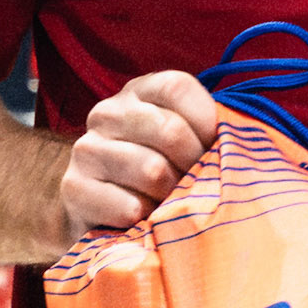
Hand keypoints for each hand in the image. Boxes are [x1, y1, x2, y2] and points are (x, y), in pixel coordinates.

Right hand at [59, 71, 217, 237]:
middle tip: (194, 185)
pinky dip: (145, 219)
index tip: (213, 148)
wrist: (106, 214)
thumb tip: (233, 140)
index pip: (176, 87)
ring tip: (169, 203)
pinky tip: (143, 219)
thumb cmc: (163, 172)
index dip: (204, 121)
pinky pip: (127, 205)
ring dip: (170, 196)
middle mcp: (107, 112)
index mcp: (139, 91)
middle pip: (169, 130)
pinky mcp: (73, 188)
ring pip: (151, 170)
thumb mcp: (187, 141)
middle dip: (193, 165)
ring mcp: (86, 149)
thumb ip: (208, 130)